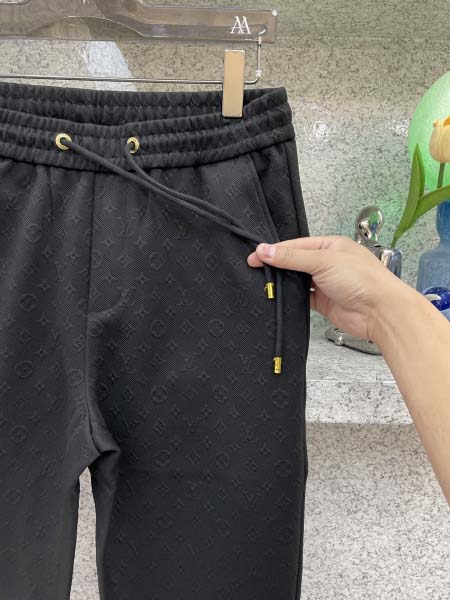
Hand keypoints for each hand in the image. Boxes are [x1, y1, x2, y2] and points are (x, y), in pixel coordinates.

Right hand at [247, 235, 409, 341]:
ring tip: (263, 283)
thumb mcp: (323, 261)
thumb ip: (292, 257)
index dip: (275, 250)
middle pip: (296, 262)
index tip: (255, 256)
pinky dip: (291, 298)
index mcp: (331, 246)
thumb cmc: (362, 280)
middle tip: (254, 269)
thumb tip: (265, 251)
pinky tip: (279, 298)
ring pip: (298, 281)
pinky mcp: (324, 303)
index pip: (296, 245)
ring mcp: (326, 283)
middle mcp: (328, 263)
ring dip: (284, 282)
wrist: (380, 312)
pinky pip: (303, 298)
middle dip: (277, 266)